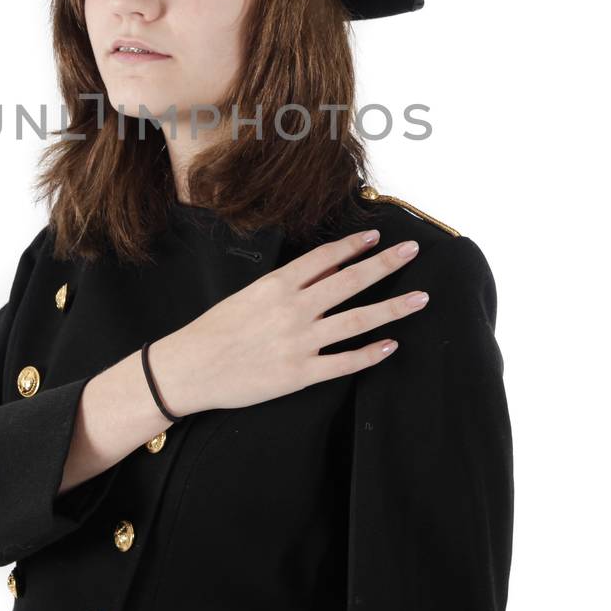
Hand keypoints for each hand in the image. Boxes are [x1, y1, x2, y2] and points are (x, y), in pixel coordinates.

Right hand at [146, 229, 426, 416]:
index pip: (325, 258)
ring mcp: (300, 342)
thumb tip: (326, 269)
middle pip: (350, 281)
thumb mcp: (248, 295)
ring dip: (392, 308)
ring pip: (357, 321)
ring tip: (420, 299)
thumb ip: (288, 284)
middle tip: (412, 252)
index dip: (354, 245)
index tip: (376, 236)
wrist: (191, 367)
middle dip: (385, 265)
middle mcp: (294, 309)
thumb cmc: (214, 330)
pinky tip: (390, 345)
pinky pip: (344, 362)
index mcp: (277, 285)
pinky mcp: (300, 373)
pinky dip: (370, 353)